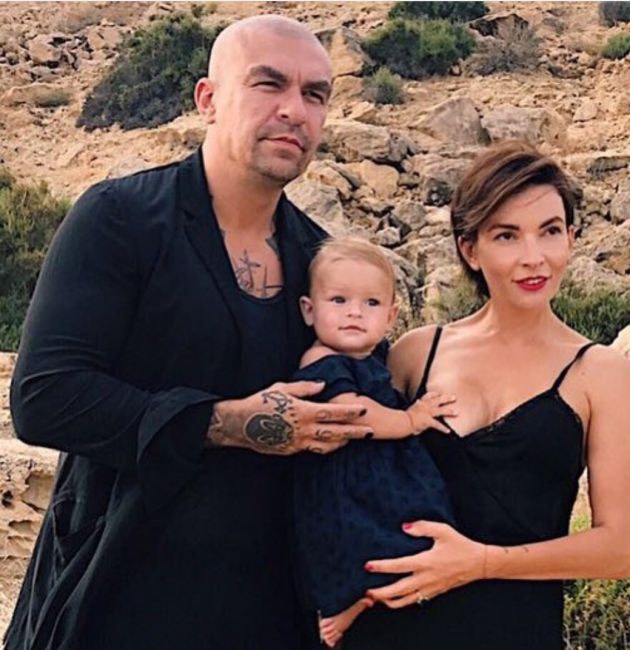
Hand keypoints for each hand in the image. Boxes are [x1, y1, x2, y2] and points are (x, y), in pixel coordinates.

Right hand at [207, 380, 372, 454]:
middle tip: (371, 432)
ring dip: (342, 442)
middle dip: (355, 432)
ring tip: (353, 439)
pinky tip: (332, 444)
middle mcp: (304, 429)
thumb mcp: (282, 388)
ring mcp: (298, 442)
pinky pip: (313, 450)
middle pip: (335, 432)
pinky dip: (325, 447)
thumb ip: (305, 387)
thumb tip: (323, 384)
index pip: (333, 412)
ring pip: (327, 445)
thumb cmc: (261, 402)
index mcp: (303, 411)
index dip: (350, 412)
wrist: (240, 424)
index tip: (364, 410)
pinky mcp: (291, 450)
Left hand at [364, 521, 485, 607]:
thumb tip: (404, 527)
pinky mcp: (435, 592)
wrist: (479, 563)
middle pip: (398, 590)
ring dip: (390, 601)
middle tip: (367, 592)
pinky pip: (416, 601)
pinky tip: (396, 600)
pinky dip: (403, 602)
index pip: (398, 566)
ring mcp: (431, 588)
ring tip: (377, 599)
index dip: (382, 566)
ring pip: (407, 600)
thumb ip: (422, 526)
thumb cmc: (460, 545)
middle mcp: (426, 578)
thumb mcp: (443, 530)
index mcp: (426, 562)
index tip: (368, 566)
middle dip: (381, 593)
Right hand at [406, 391, 456, 434]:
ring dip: (449, 411)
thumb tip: (417, 401)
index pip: (429, 395)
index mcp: (421, 402)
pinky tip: (448, 431)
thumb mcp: (411, 407)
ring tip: (456, 412)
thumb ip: (416, 404)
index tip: (440, 393)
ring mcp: (427, 413)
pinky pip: (437, 425)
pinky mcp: (428, 421)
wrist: (403, 421)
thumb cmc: (405, 416)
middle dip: (447, 398)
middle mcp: (425, 406)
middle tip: (454, 397)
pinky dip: (443, 428)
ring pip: (441, 410)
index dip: (436, 394)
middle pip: (438, 399)